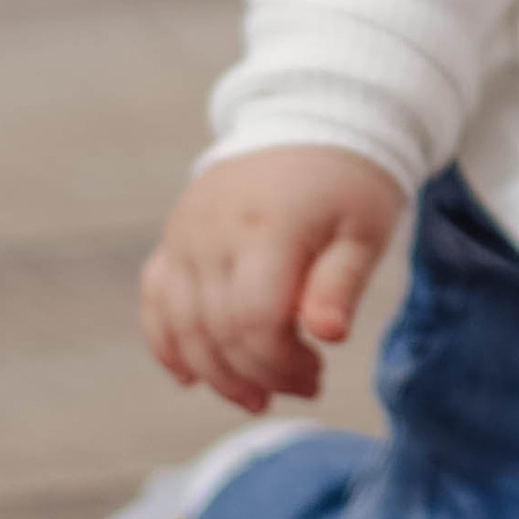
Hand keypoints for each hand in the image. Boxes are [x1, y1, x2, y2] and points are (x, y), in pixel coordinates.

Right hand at [140, 146, 407, 412]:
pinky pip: (155, 299)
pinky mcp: (174, 237)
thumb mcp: (364, 229)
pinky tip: (191, 377)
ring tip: (255, 396)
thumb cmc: (347, 185)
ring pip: (180, 324)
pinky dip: (166, 343)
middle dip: (257, 375)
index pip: (254, 319)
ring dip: (214, 373)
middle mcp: (213, 231)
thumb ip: (341, 283)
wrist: (309, 123)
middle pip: (215, 330)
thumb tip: (328, 335)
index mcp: (267, 226)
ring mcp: (186, 234)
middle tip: (301, 387)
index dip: (281, 363)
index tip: (317, 375)